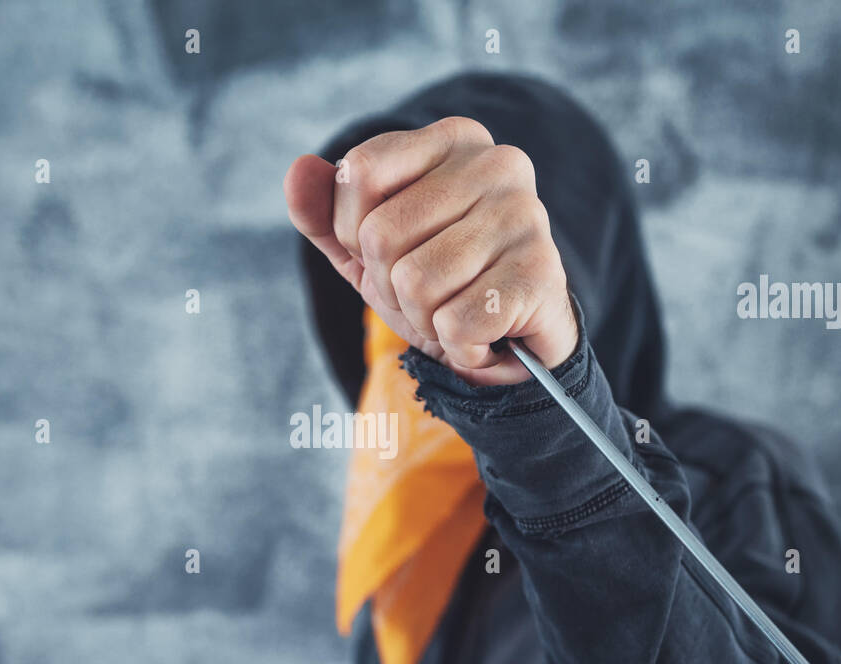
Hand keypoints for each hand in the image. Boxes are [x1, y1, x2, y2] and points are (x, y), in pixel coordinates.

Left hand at [284, 116, 577, 385]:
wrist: (512, 348)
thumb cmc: (440, 285)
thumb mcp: (369, 250)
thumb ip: (325, 213)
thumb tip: (299, 170)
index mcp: (454, 139)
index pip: (356, 174)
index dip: (355, 233)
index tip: (394, 252)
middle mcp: (497, 163)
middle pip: (381, 235)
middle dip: (390, 285)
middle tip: (431, 294)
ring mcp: (526, 215)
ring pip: (416, 283)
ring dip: (425, 318)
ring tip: (458, 311)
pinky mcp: (542, 273)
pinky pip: (455, 323)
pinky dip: (459, 345)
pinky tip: (485, 334)